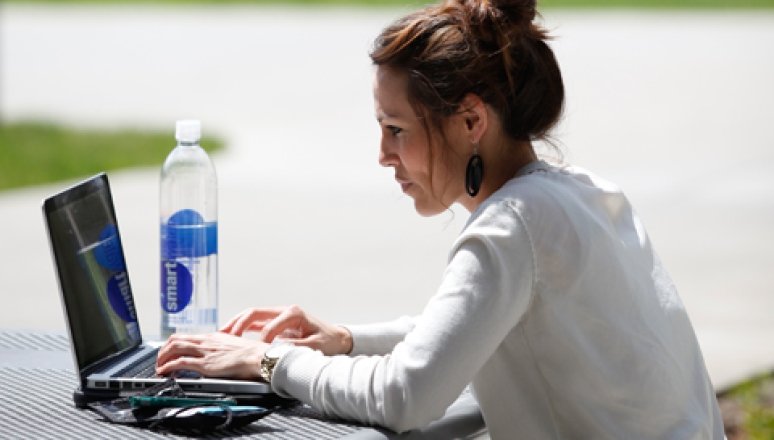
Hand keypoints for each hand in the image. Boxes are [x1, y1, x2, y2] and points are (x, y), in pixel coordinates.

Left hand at [155, 332, 268, 379]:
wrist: (258, 357)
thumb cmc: (252, 353)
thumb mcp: (234, 346)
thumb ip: (223, 349)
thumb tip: (220, 355)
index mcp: (213, 336)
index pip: (187, 336)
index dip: (174, 343)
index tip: (169, 350)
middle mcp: (206, 341)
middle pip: (176, 339)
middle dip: (164, 349)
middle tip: (160, 358)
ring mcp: (204, 351)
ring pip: (175, 348)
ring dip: (162, 357)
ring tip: (159, 366)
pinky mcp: (205, 364)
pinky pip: (180, 363)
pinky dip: (168, 366)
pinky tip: (164, 372)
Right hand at [220, 305, 352, 355]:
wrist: (337, 338)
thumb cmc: (327, 341)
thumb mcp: (313, 346)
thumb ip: (293, 348)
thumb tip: (276, 352)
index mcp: (294, 314)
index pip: (270, 326)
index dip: (261, 341)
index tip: (257, 353)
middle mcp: (285, 310)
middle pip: (255, 313)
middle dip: (239, 323)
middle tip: (225, 335)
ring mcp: (280, 314)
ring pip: (252, 315)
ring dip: (237, 323)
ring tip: (222, 333)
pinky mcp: (277, 321)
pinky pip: (256, 322)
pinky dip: (243, 327)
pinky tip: (232, 335)